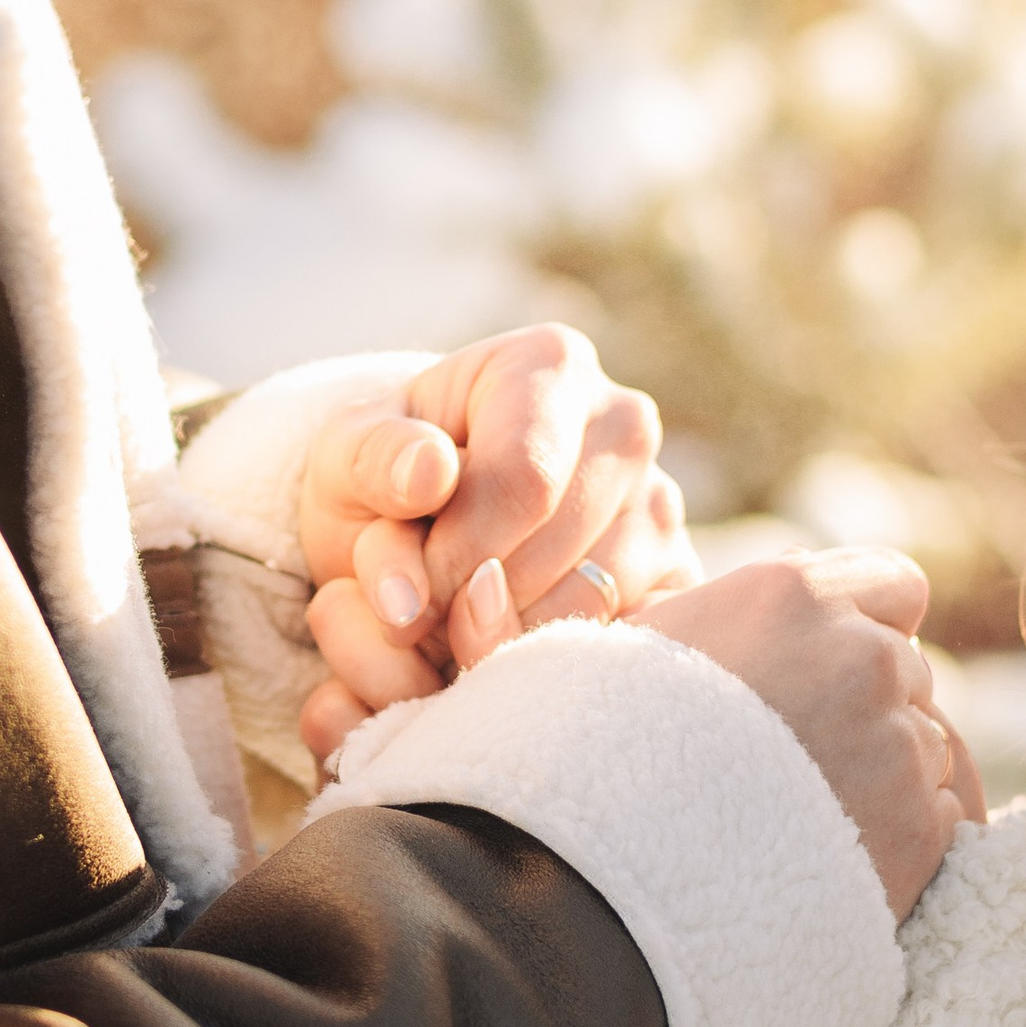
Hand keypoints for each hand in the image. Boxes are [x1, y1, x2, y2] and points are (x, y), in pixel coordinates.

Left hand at [298, 325, 699, 763]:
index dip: (457, 553)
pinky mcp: (675, 575)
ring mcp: (660, 502)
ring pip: (595, 601)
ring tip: (458, 623)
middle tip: (425, 616)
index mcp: (551, 366)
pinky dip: (556, 660)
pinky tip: (507, 645)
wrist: (420, 518)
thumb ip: (375, 462)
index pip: (525, 480)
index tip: (407, 588)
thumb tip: (430, 474)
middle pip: (561, 546)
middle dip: (477, 602)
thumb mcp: (349, 456)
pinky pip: (629, 641)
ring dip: (511, 636)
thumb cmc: (386, 476)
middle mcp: (624, 423)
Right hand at [639, 547, 981, 917]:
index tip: (833, 666)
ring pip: (929, 745)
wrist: (612, 881)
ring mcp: (898, 745)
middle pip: (910, 671)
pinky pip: (945, 815)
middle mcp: (863, 658)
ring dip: (888, 772)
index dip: (869, 623)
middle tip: (799, 758)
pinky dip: (906, 835)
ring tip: (805, 815)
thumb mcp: (656, 641)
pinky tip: (835, 854)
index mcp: (797, 597)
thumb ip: (741, 600)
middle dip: (869, 705)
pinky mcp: (920, 830)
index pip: (898, 584)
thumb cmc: (610, 752)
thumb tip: (799, 567)